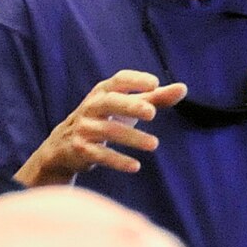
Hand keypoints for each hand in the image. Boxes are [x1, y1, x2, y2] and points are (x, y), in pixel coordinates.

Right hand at [16, 70, 187, 185]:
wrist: (63, 146)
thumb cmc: (104, 120)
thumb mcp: (127, 107)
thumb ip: (154, 98)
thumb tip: (183, 88)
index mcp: (103, 92)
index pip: (119, 80)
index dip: (135, 80)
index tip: (155, 83)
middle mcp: (91, 107)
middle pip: (110, 103)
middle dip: (130, 106)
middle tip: (152, 112)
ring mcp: (84, 128)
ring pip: (108, 131)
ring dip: (132, 138)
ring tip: (154, 144)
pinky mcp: (80, 149)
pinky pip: (100, 155)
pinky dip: (118, 161)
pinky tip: (136, 166)